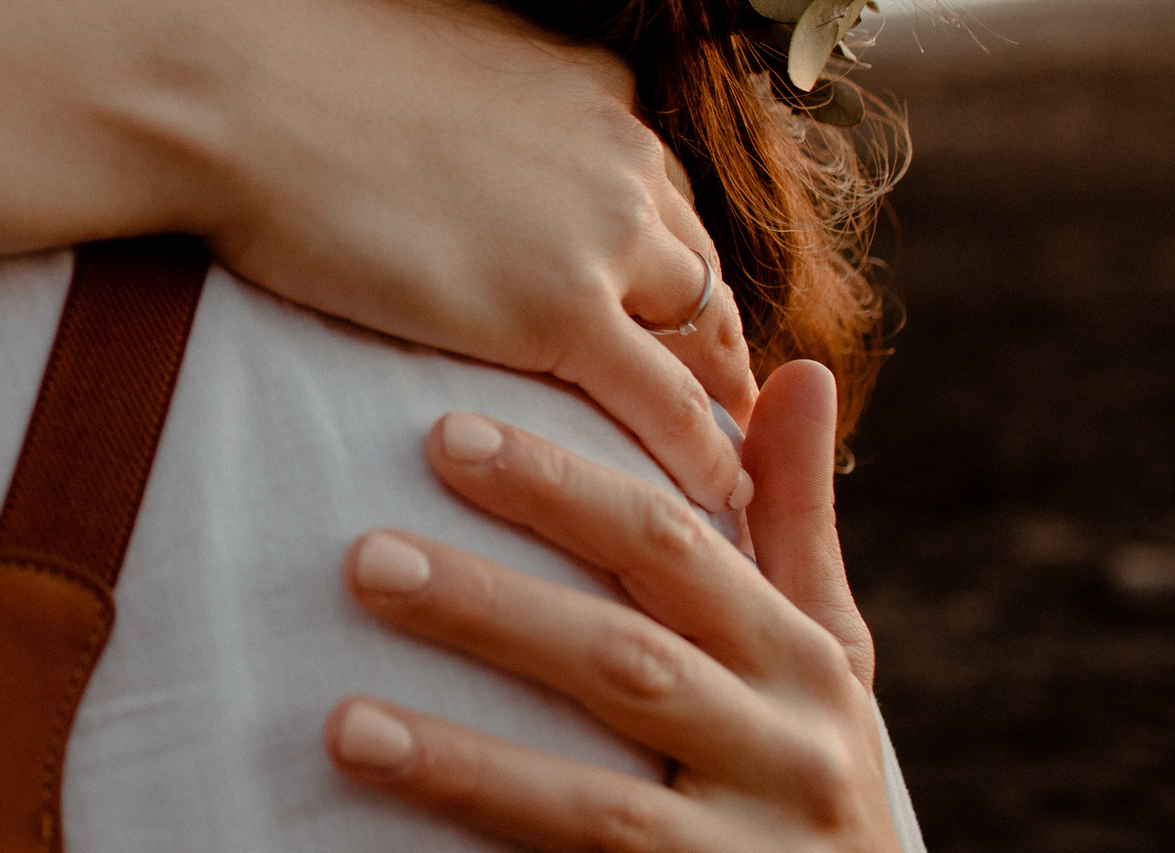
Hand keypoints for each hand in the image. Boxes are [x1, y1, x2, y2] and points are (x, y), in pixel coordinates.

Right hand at [203, 0, 753, 509]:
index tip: (655, 295)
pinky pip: (664, 400)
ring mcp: (598, 230)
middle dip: (706, 325)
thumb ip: (460, 57)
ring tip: (727, 456)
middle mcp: (618, 149)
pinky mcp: (560, 309)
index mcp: (584, 82)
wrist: (235, 85)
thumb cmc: (279, 52)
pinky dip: (699, 453)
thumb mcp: (412, 23)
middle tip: (715, 389)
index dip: (656, 248)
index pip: (652, 181)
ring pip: (700, 329)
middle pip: (692, 258)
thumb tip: (432, 61)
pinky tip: (714, 498)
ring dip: (716, 391)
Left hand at [321, 368, 898, 850]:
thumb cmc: (814, 774)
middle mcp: (791, 755)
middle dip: (492, 609)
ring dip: (464, 762)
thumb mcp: (829, 661)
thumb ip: (795, 527)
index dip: (561, 488)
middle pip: (625, 662)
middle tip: (363, 558)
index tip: (442, 434)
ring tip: (345, 724)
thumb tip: (803, 370)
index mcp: (806, 663)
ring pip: (595, 800)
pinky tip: (396, 828)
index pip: (672, 549)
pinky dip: (489, 848)